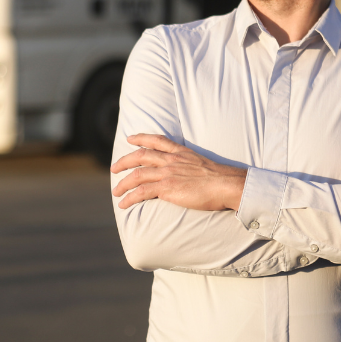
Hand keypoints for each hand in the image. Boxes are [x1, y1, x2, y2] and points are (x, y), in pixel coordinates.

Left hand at [111, 134, 246, 210]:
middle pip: (140, 155)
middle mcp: (171, 160)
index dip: (141, 138)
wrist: (226, 184)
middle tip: (113, 168)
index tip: (130, 138)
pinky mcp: (166, 188)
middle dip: (124, 161)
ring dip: (123, 183)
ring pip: (137, 175)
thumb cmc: (221, 179)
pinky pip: (141, 192)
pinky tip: (124, 204)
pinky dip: (130, 198)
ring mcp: (167, 173)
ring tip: (116, 192)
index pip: (157, 140)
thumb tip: (190, 174)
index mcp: (181, 152)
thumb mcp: (204, 164)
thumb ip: (192, 166)